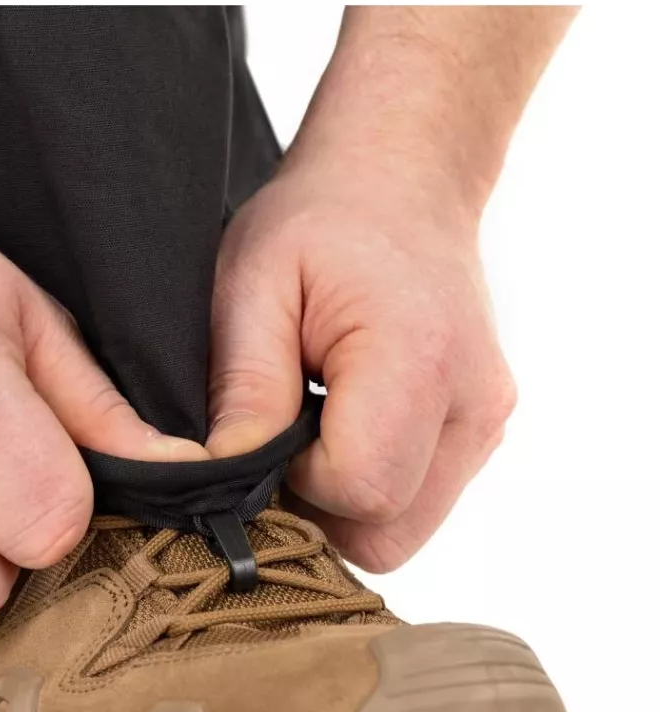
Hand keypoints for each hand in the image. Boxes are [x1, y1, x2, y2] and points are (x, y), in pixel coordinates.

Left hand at [207, 149, 515, 571]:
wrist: (401, 178)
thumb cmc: (318, 222)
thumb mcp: (253, 285)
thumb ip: (246, 388)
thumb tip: (226, 478)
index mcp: (417, 360)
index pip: (360, 491)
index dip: (295, 483)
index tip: (266, 431)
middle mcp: (472, 403)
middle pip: (386, 533)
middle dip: (316, 509)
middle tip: (279, 443)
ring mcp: (485, 422)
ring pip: (403, 530)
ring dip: (342, 504)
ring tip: (311, 428)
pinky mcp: (483, 429)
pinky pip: (418, 501)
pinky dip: (371, 486)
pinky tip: (343, 426)